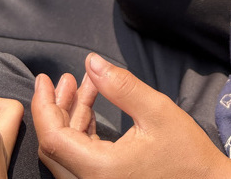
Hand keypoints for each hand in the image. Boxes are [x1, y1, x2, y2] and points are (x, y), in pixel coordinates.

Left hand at [32, 53, 230, 178]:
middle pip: (55, 147)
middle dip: (56, 108)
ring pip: (66, 155)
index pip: (53, 139)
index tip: (44, 78)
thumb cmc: (186, 153)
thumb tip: (91, 63)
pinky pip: (80, 161)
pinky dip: (81, 133)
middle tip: (67, 77)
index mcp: (99, 171)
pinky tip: (91, 109)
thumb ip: (121, 87)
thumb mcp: (157, 111)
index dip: (44, 106)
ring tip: (85, 85)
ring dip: (70, 118)